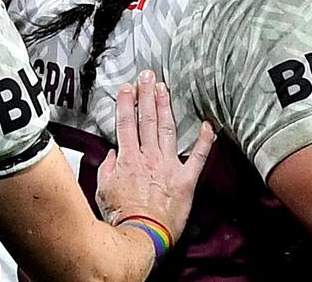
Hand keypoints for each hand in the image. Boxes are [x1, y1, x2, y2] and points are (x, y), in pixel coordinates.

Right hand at [96, 70, 214, 242]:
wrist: (141, 235)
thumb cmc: (121, 217)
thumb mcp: (103, 192)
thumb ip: (107, 170)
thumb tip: (110, 155)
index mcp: (127, 160)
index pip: (126, 124)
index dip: (126, 103)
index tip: (128, 87)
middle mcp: (148, 158)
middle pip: (147, 119)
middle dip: (147, 95)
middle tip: (148, 76)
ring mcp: (168, 166)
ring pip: (167, 129)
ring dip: (166, 107)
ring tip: (165, 88)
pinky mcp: (186, 179)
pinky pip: (198, 156)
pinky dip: (204, 140)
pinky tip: (208, 124)